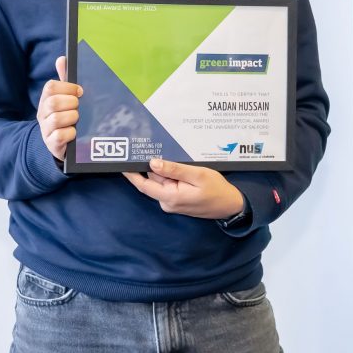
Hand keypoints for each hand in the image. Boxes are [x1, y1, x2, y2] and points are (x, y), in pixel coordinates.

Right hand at [37, 56, 81, 161]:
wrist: (59, 143)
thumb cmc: (65, 115)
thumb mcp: (65, 97)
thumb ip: (64, 79)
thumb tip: (62, 58)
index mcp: (46, 100)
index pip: (50, 87)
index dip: (67, 87)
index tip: (80, 91)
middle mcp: (43, 114)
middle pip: (53, 102)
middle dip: (71, 102)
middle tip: (78, 106)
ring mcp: (45, 129)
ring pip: (57, 119)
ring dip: (72, 117)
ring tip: (76, 119)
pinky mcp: (51, 143)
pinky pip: (60, 136)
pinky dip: (71, 133)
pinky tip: (74, 132)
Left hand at [123, 159, 244, 219]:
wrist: (230, 205)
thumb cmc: (216, 189)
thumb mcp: (197, 174)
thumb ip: (174, 169)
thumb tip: (153, 163)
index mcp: (169, 197)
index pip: (144, 185)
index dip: (131, 174)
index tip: (122, 163)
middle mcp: (167, 202)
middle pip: (153, 180)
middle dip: (154, 165)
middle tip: (155, 146)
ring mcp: (172, 202)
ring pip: (162, 181)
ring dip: (165, 169)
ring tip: (175, 156)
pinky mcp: (178, 200)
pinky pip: (169, 184)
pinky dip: (171, 175)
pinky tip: (180, 167)